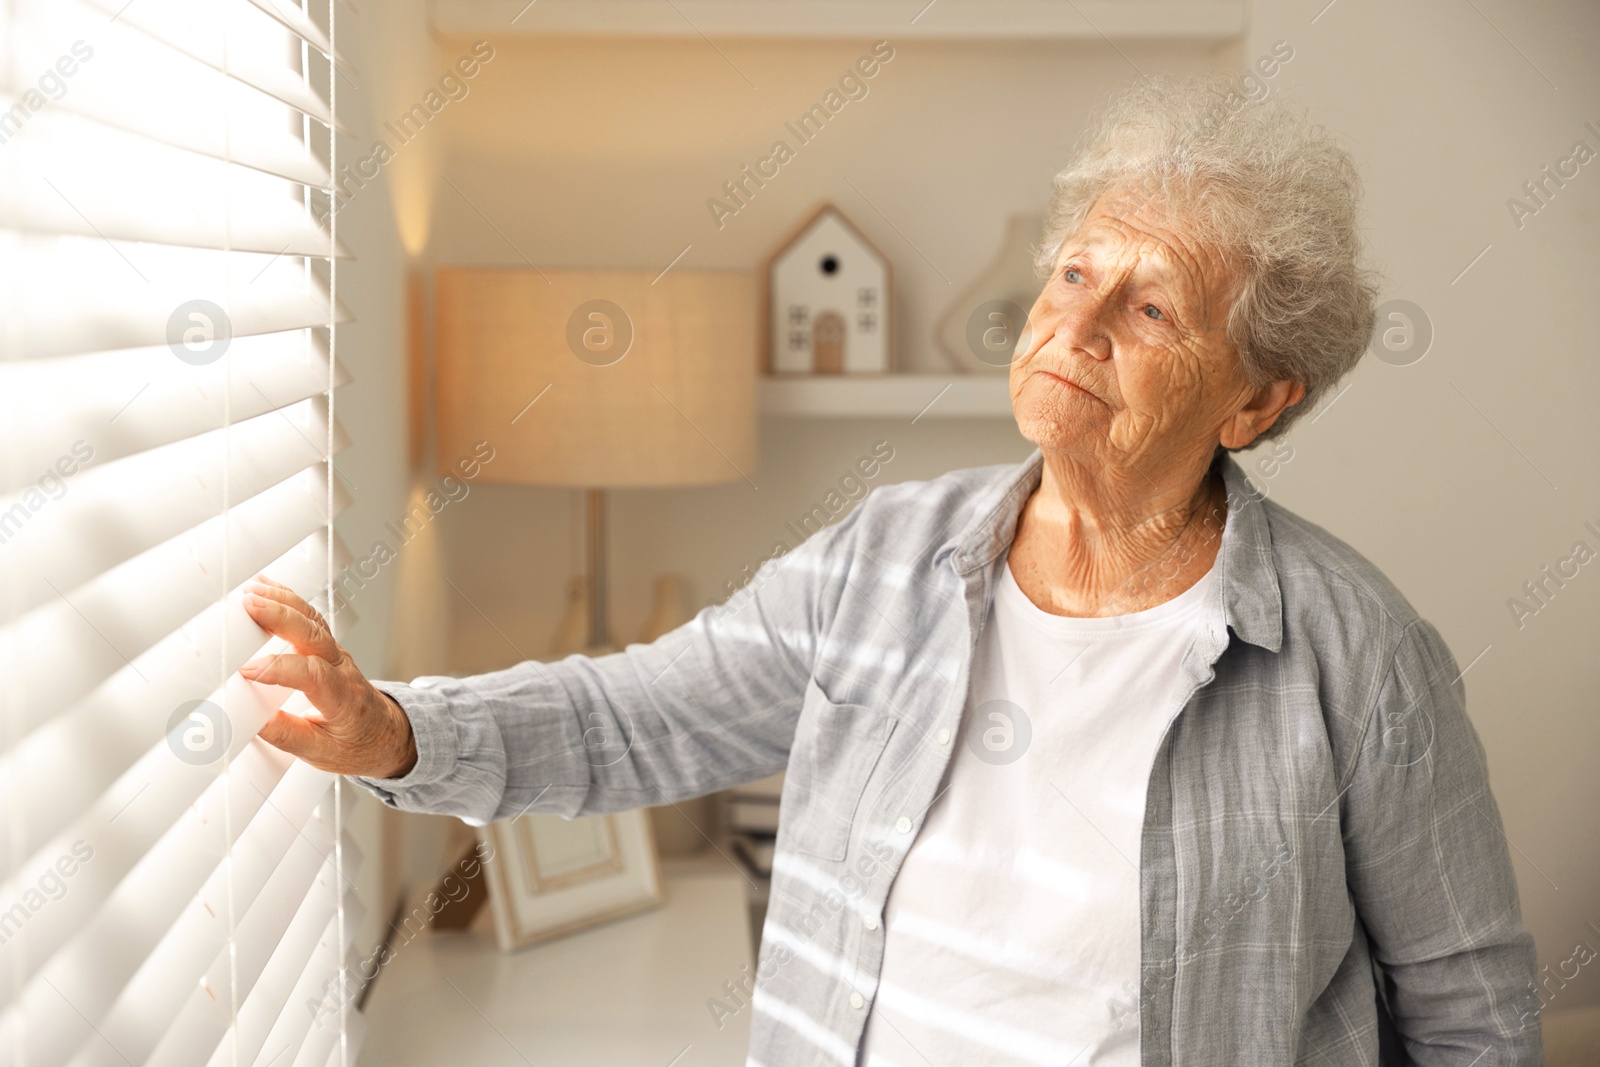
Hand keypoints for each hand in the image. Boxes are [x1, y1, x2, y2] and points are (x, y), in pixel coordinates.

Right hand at [239, 575, 417, 778]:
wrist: (386, 735)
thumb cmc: (358, 745)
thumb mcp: (323, 754)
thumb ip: (290, 736)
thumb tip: (256, 722)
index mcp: (343, 699)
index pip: (313, 674)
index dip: (280, 668)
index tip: (248, 670)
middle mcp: (343, 670)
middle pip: (315, 635)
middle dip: (282, 615)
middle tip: (250, 604)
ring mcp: (337, 655)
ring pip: (313, 621)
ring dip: (284, 601)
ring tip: (253, 590)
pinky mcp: (329, 649)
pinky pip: (311, 619)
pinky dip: (290, 600)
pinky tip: (268, 587)